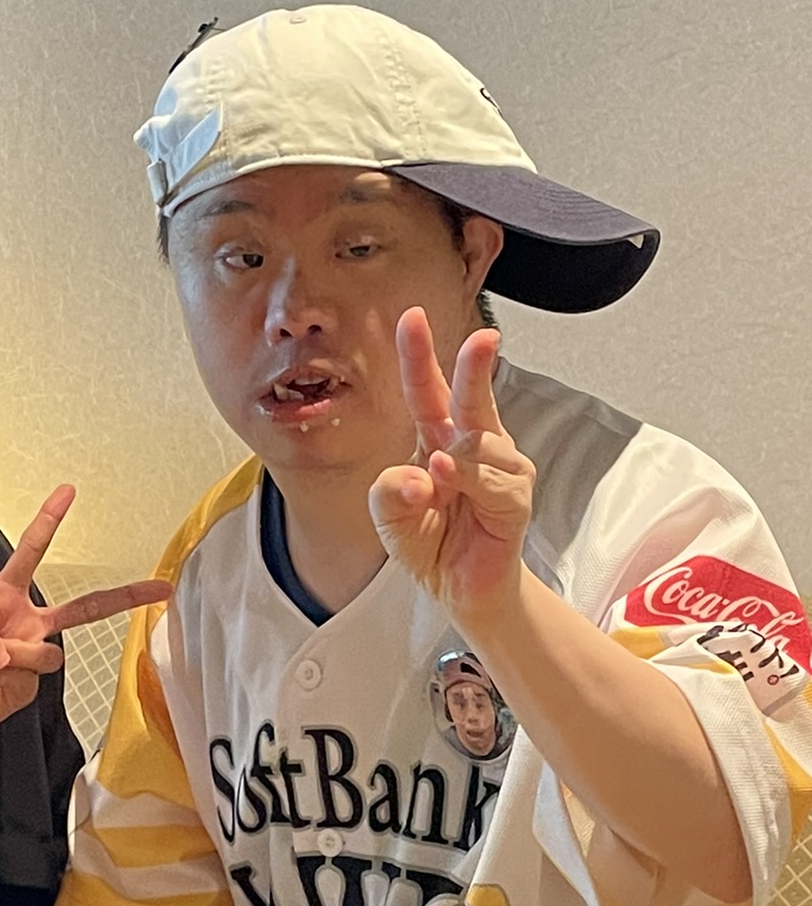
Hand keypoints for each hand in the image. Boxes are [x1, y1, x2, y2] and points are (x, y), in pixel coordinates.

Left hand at [0, 485, 171, 745]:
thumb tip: (5, 653)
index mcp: (2, 598)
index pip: (31, 554)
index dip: (49, 521)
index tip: (68, 491)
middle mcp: (23, 624)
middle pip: (84, 609)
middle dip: (124, 598)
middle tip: (158, 586)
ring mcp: (28, 657)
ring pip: (48, 653)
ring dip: (13, 657)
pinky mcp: (25, 689)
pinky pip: (27, 680)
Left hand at [369, 309, 533, 625]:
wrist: (460, 589)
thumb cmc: (430, 542)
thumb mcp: (390, 517)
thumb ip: (389, 493)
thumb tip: (418, 476)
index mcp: (437, 437)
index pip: (427, 390)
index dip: (419, 354)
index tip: (412, 316)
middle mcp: (472, 445)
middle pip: (471, 396)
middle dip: (475, 365)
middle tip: (483, 338)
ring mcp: (500, 468)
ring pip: (478, 442)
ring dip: (453, 456)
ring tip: (435, 475)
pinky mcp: (515, 498)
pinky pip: (492, 478)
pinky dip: (468, 476)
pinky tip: (447, 475)